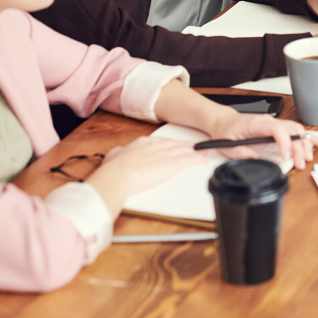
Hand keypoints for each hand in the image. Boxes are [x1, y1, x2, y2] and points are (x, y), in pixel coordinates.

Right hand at [89, 136, 206, 215]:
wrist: (119, 175)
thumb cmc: (114, 169)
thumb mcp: (114, 157)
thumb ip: (118, 154)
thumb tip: (117, 153)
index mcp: (143, 143)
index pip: (162, 142)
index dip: (171, 144)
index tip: (176, 146)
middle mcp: (156, 146)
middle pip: (175, 144)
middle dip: (186, 146)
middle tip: (196, 147)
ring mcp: (165, 154)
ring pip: (184, 151)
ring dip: (195, 152)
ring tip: (203, 153)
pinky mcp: (172, 165)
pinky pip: (188, 160)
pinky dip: (197, 159)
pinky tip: (203, 160)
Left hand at [205, 108, 317, 169]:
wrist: (224, 121)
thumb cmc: (226, 131)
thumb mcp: (227, 145)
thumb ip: (240, 152)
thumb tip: (254, 158)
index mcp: (256, 123)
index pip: (277, 129)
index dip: (284, 142)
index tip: (286, 157)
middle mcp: (268, 121)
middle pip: (290, 130)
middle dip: (298, 147)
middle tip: (300, 163)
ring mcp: (273, 122)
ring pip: (295, 129)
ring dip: (304, 143)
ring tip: (307, 157)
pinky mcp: (276, 126)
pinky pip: (293, 129)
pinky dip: (305, 136)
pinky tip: (315, 141)